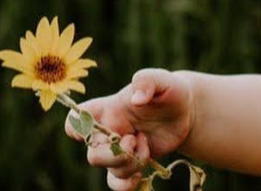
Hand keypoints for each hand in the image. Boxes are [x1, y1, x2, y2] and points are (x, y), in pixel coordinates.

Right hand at [65, 68, 193, 190]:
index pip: (76, 119)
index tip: (95, 126)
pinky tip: (141, 172)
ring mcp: (118, 150)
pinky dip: (127, 184)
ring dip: (130, 164)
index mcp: (108, 109)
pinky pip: (117, 183)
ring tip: (146, 145)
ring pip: (109, 170)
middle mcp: (108, 132)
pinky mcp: (131, 163)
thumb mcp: (162, 80)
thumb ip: (148, 81)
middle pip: (93, 156)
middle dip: (115, 154)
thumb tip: (136, 99)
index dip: (76, 127)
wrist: (184, 112)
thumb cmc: (168, 91)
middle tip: (135, 139)